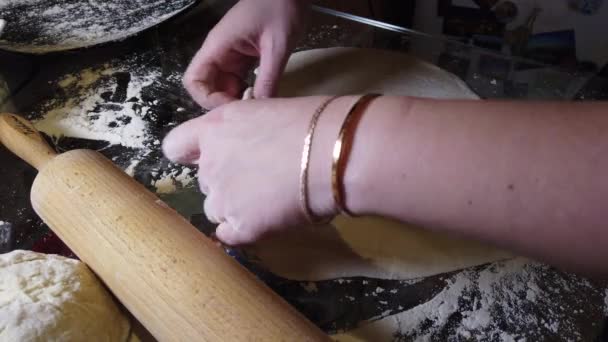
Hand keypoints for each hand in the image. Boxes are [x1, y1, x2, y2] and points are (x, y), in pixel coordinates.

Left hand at [162, 97, 341, 244]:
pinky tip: (266, 221)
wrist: (333, 153)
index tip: (205, 158)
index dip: (189, 155)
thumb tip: (249, 149)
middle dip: (227, 181)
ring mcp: (222, 197)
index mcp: (214, 129)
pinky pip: (228, 234)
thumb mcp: (267, 113)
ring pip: (216, 209)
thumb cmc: (314, 124)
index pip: (176, 147)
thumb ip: (244, 133)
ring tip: (271, 199)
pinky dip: (243, 230)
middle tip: (262, 177)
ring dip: (236, 207)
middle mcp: (210, 163)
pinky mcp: (240, 226)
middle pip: (205, 181)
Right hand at [183, 0, 307, 108]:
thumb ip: (268, 77)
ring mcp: (231, 56)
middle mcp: (219, 52)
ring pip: (222, 87)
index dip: (207, 99)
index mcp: (218, 46)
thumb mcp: (277, 46)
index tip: (232, 108)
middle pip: (206, 87)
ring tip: (256, 106)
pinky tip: (261, 96)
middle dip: (222, 103)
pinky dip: (245, 93)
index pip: (194, 80)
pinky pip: (237, 81)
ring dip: (235, 100)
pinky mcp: (243, 58)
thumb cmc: (280, 8)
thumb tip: (260, 108)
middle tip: (246, 112)